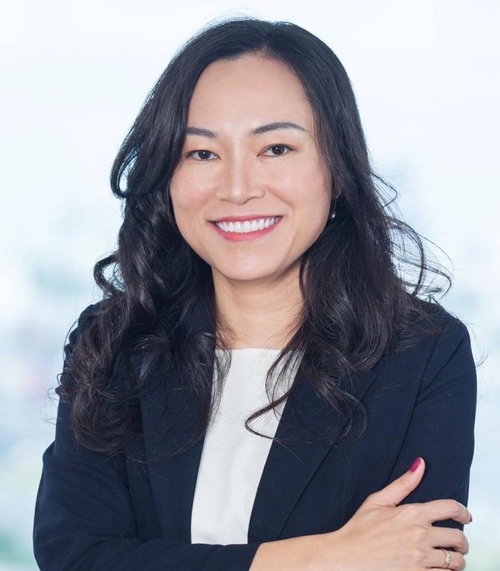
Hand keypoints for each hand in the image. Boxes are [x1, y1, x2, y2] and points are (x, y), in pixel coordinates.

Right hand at [319, 458, 470, 570]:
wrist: (346, 557)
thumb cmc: (359, 530)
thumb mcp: (378, 501)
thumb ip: (402, 484)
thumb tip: (419, 465)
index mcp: (412, 514)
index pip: (450, 508)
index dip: (463, 512)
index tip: (464, 516)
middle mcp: (420, 536)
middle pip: (458, 538)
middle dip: (461, 541)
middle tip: (458, 543)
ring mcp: (420, 559)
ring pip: (455, 561)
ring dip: (456, 560)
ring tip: (450, 559)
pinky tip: (437, 569)